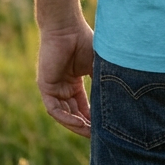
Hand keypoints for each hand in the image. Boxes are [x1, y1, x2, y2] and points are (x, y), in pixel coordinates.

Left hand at [36, 14, 94, 137]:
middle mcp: (63, 88)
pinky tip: (79, 122)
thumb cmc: (84, 41)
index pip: (83, 107)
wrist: (67, 27)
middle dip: (86, 126)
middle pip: (74, 113)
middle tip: (99, 137)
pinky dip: (66, 117)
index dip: (93, 118)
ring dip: (77, 125)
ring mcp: (53, 88)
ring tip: (91, 132)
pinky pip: (54, 109)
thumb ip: (103, 82)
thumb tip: (119, 101)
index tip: (105, 129)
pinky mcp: (45, 86)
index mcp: (74, 83)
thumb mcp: (97, 66)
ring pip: (64, 114)